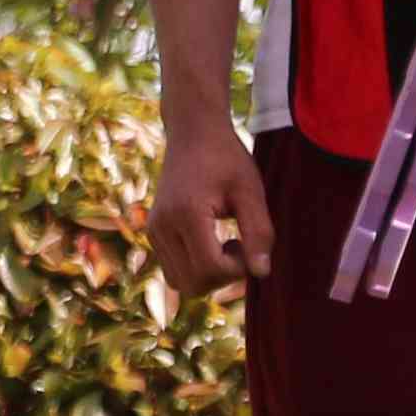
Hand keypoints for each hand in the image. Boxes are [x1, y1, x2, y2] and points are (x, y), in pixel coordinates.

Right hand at [147, 116, 276, 293]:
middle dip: (223, 276)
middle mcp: (162, 225)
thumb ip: (259, 232)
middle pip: (193, 284)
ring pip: (181, 283)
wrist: (193, 131)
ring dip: (209, 275)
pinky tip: (212, 242)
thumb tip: (261, 273)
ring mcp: (154, 230)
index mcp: (186, 213)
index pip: (210, 269)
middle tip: (239, 245)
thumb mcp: (250, 190)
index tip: (248, 244)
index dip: (237, 269)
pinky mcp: (153, 233)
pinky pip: (174, 271)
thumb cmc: (226, 158)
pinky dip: (196, 268)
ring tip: (225, 243)